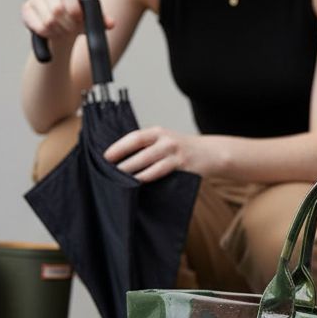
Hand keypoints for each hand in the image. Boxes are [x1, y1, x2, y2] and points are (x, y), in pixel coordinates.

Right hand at [21, 0, 115, 46]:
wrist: (61, 30)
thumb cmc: (77, 21)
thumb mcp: (90, 20)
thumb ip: (101, 19)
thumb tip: (111, 23)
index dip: (73, 7)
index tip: (79, 20)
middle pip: (56, 7)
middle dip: (66, 24)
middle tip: (71, 31)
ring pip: (47, 19)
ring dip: (57, 31)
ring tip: (61, 33)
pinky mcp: (26, 9)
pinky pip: (36, 25)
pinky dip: (46, 33)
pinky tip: (50, 34)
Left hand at [103, 127, 217, 181]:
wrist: (211, 153)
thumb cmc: (182, 149)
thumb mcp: (165, 141)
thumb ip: (147, 147)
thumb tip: (120, 159)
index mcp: (158, 132)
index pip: (134, 137)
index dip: (119, 147)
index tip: (105, 157)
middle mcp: (166, 141)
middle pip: (140, 153)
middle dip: (123, 164)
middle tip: (109, 174)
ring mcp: (175, 154)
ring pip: (150, 165)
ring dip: (134, 174)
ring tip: (121, 182)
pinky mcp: (183, 167)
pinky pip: (162, 174)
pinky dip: (149, 179)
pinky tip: (139, 185)